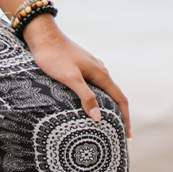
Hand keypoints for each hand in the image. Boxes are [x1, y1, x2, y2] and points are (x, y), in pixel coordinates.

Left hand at [22, 18, 130, 135]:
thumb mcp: (70, 78)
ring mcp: (90, 66)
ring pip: (104, 89)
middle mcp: (99, 70)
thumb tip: (98, 117)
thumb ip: (85, 96)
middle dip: (118, 114)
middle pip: (114, 95)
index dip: (126, 118)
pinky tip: (87, 102)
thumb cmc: (54, 56)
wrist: (43, 35)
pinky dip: (96, 96)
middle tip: (118, 132)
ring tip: (104, 121)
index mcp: (101, 74)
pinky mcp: (80, 65)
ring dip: (107, 105)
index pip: (120, 99)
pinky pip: (94, 84)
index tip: (128, 136)